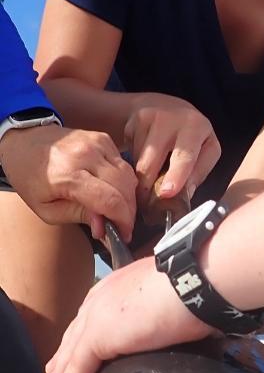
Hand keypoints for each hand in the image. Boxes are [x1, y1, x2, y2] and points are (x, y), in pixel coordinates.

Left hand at [0, 124, 136, 238]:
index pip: (109, 200)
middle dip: (128, 211)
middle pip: (124, 187)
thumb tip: (104, 226)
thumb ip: (77, 216)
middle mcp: (86, 155)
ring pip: (128, 175)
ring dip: (129, 196)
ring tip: (119, 209)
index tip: (125, 234)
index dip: (123, 220)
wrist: (25, 141)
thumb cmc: (31, 178)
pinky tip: (113, 188)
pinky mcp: (103, 138)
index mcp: (67, 175)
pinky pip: (123, 163)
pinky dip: (123, 179)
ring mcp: (97, 143)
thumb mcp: (46, 209)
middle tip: (122, 225)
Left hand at [41, 256, 213, 372]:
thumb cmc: (194, 284)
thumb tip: (177, 320)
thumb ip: (162, 307)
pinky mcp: (97, 338)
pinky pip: (77, 371)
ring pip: (72, 354)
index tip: (76, 349)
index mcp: (119, 285)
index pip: (94, 314)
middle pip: (77, 334)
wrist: (193, 280)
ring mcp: (96, 317)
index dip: (84, 334)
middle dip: (65, 356)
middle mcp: (102, 298)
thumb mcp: (171, 293)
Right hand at [124, 92, 220, 204]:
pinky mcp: (132, 122)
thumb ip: (198, 173)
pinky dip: (136, 165)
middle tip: (146, 206)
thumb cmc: (191, 135)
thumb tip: (184, 196)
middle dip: (147, 187)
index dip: (176, 175)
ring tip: (147, 187)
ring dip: (141, 178)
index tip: (166, 193)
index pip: (184, 155)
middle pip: (152, 161)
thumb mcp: (207, 149)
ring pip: (138, 161)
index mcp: (196, 126)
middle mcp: (171, 119)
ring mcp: (148, 118)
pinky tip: (144, 163)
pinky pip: (130, 154)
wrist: (165, 107)